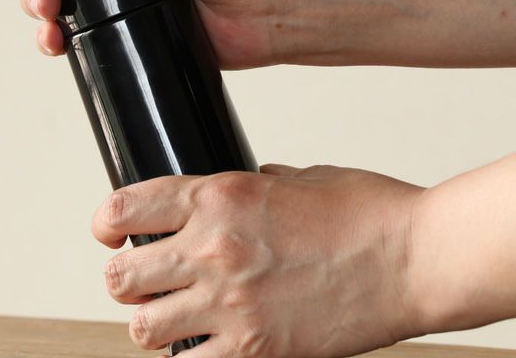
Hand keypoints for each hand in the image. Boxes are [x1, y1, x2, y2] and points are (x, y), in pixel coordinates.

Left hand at [91, 165, 423, 357]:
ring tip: (169, 315)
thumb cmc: (362, 210)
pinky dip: (190, 357)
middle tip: (141, 278)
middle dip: (124, 279)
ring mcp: (231, 304)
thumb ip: (246, 186)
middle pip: (120, 277)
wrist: (412, 256)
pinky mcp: (256, 351)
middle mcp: (213, 248)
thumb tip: (220, 199)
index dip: (104, 222)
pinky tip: (207, 343)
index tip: (106, 232)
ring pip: (142, 329)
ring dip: (149, 322)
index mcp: (218, 195)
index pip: (124, 208)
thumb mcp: (294, 176)